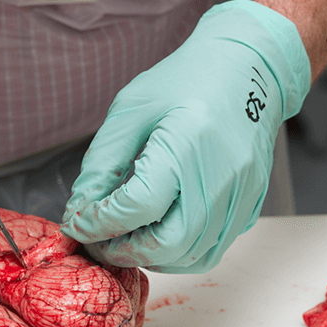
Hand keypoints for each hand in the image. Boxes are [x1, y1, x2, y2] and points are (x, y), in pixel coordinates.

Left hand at [61, 0, 310, 272]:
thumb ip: (102, 164)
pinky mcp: (250, 205)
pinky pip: (209, 250)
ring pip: (189, 255)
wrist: (248, 69)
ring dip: (147, 257)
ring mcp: (242, 195)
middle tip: (96, 240)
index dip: (100, 222)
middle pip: (168, 242)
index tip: (77, 222)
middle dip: (122, 250)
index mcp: (189, 142)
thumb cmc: (186, 82)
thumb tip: (80, 210)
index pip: (139, 205)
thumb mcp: (130, 110)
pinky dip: (175, 254)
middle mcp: (223, 175)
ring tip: (121, 238)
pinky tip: (153, 236)